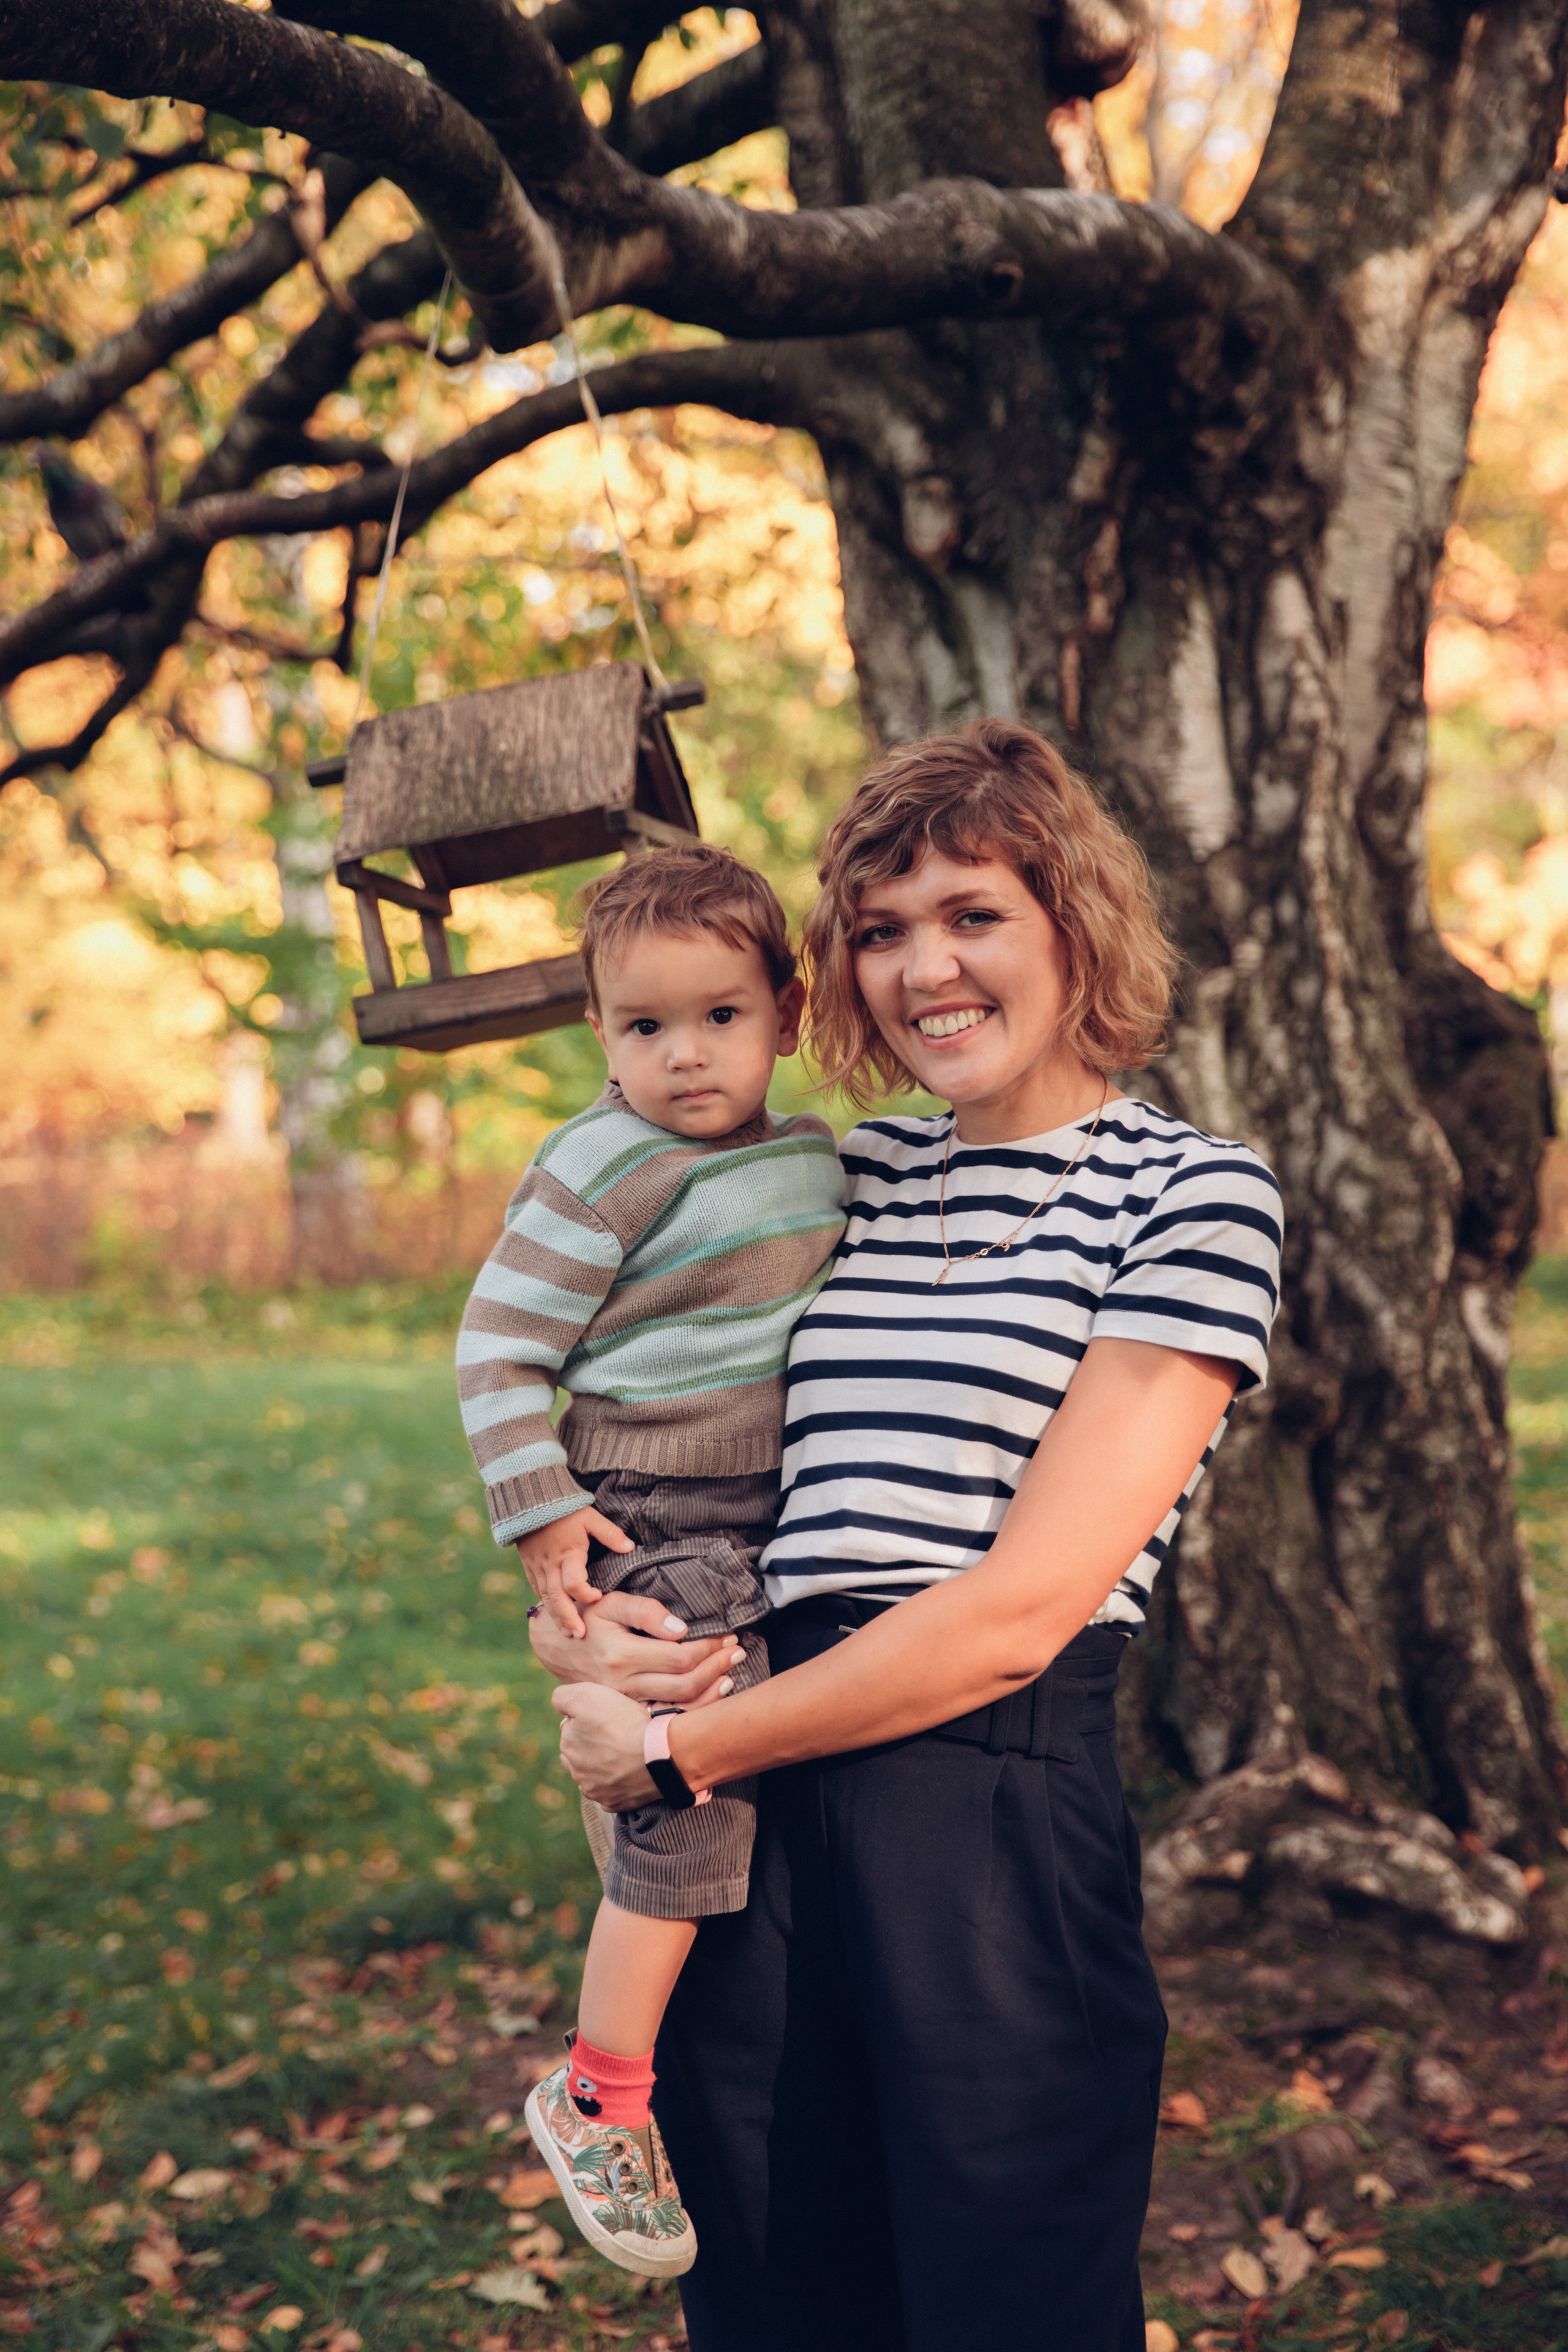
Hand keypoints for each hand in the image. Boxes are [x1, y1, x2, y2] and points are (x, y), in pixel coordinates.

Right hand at [515, 1505, 632, 1637]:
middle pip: (556, 1598)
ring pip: (545, 1598)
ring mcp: (537, 1567)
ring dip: (555, 1617)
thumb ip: (610, 1534)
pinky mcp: (529, 1566)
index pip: (574, 1582)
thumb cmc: (566, 1509)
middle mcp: (551, 1564)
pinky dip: (545, 1605)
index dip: (585, 1593)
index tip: (598, 1598)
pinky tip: (554, 1617)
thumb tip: (630, 1548)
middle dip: (567, 1618)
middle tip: (579, 1635)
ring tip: (568, 1634)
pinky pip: (536, 1589)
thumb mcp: (590, 1517)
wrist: (531, 1499)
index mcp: (568, 1553)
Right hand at [529, 1588, 742, 1705]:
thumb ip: (646, 1612)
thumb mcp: (613, 1603)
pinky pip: (664, 1714)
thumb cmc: (589, 1616)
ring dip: (709, 1690)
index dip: (707, 1648)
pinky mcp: (626, 1710)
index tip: (726, 1635)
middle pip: (683, 1685)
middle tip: (738, 1651)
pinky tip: (710, 1693)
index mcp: (622, 1655)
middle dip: (716, 1668)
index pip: (678, 1657)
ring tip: (731, 1672)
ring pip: (676, 1705)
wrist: (557, 1645)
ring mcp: (625, 1702)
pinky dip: (691, 1707)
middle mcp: (624, 1684)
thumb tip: (681, 1629)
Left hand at [555, 1682, 662, 1810]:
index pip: (571, 1727)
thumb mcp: (586, 1695)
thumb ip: (563, 1697)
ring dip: (602, 1766)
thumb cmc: (624, 1722)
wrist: (657, 1754)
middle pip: (580, 1753)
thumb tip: (558, 1703)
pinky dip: (616, 1784)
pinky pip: (610, 1793)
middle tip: (616, 1734)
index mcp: (568, 1745)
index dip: (588, 1718)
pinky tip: (628, 1773)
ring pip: (592, 1775)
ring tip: (623, 1754)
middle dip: (591, 1744)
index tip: (606, 1716)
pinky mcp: (614, 1803)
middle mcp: (576, 1771)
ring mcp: (595, 1790)